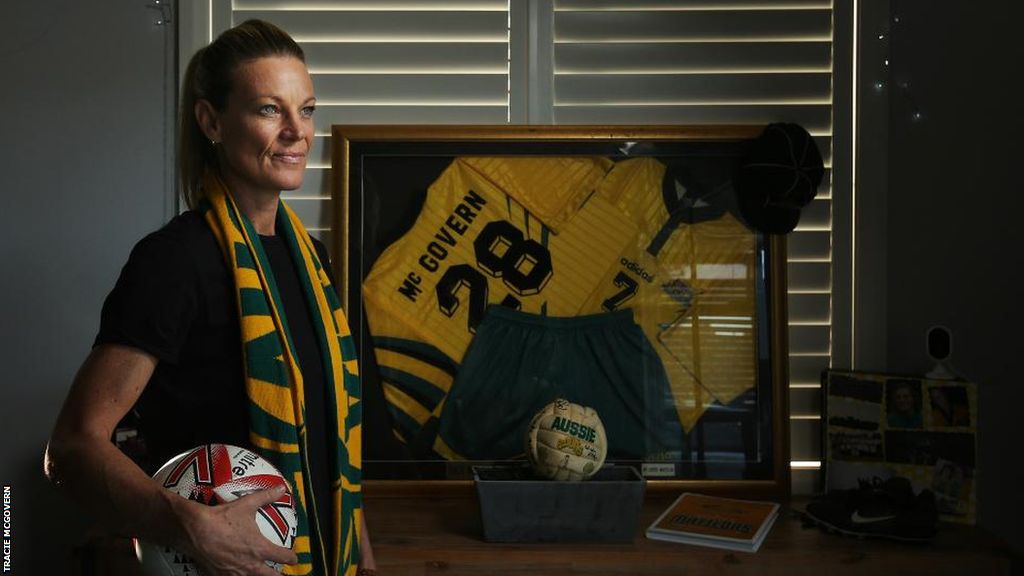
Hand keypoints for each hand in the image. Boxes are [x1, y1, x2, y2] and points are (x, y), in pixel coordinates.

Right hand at [176, 485, 297, 575]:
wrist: (196, 531)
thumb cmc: (223, 518)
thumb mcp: (246, 504)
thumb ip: (266, 496)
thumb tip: (281, 488)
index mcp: (260, 549)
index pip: (283, 556)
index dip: (291, 558)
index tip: (294, 558)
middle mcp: (250, 565)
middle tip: (282, 575)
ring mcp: (234, 573)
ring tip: (261, 575)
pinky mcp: (220, 575)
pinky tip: (238, 575)